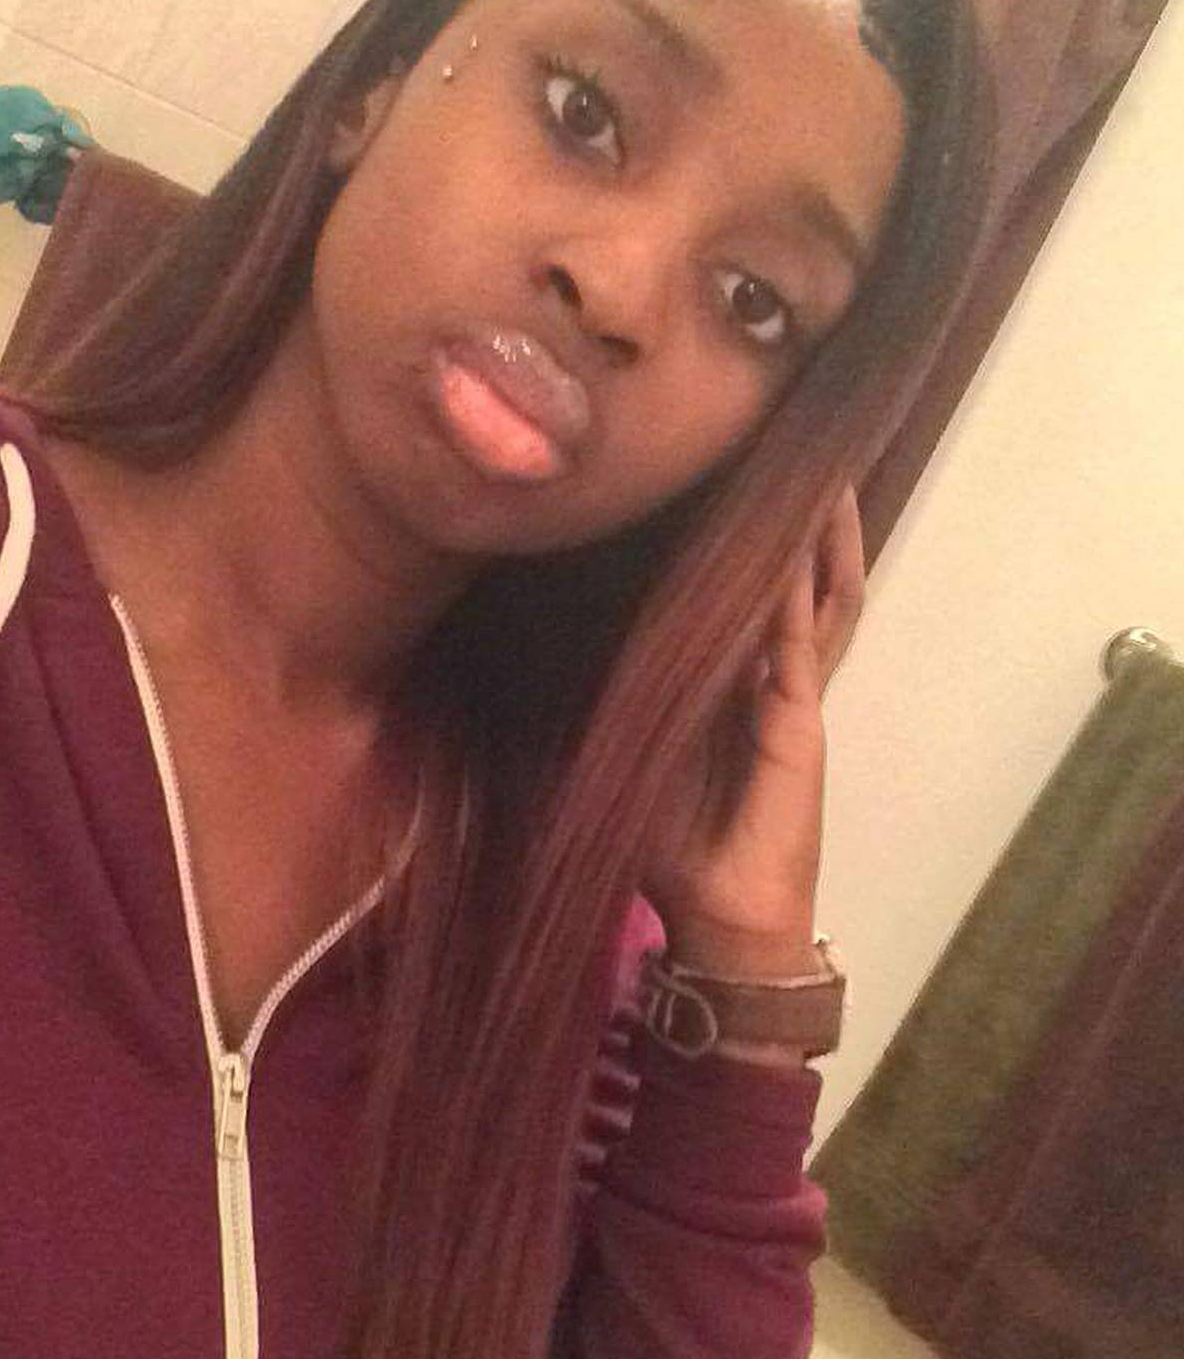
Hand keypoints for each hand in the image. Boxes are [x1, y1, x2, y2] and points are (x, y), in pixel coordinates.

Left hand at [640, 484, 866, 965]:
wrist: (721, 916)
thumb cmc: (674, 843)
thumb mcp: (629, 752)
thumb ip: (609, 703)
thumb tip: (535, 649)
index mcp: (738, 682)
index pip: (751, 591)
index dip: (748, 534)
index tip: (730, 470)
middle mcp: (774, 678)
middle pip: (803, 577)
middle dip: (803, 513)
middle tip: (797, 441)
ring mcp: (794, 696)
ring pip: (822, 597)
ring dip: (820, 537)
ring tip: (822, 470)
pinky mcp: (799, 722)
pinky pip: (803, 644)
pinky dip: (799, 596)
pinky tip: (794, 546)